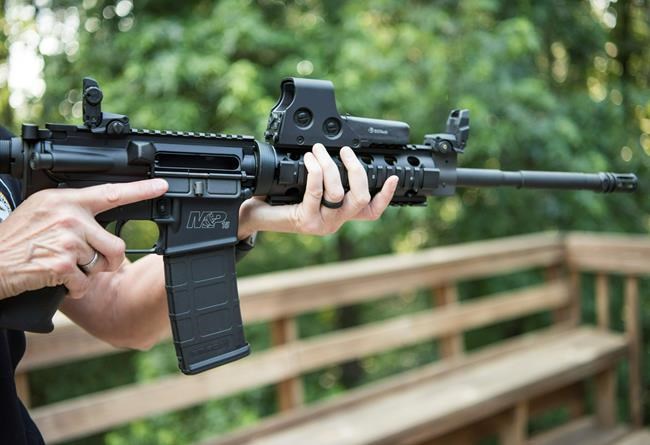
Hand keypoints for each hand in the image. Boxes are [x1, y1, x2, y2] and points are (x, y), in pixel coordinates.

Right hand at [0, 179, 167, 299]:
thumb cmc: (14, 240)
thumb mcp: (41, 211)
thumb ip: (72, 211)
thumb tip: (99, 221)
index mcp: (65, 200)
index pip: (111, 193)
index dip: (140, 190)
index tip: (161, 186)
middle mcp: (69, 216)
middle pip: (116, 244)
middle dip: (106, 261)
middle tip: (82, 261)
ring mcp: (66, 240)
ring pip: (102, 265)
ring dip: (86, 274)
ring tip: (60, 266)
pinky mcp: (62, 265)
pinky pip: (85, 283)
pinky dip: (74, 289)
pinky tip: (55, 280)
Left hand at [238, 144, 397, 237]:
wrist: (252, 216)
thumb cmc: (276, 200)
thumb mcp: (304, 188)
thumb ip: (323, 178)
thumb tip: (334, 151)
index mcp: (338, 215)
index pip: (370, 211)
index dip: (385, 196)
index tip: (393, 177)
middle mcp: (334, 222)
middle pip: (361, 199)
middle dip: (357, 171)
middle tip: (345, 152)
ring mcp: (321, 224)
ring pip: (340, 194)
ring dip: (330, 166)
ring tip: (318, 150)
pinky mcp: (306, 222)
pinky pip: (318, 192)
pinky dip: (316, 172)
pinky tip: (310, 160)